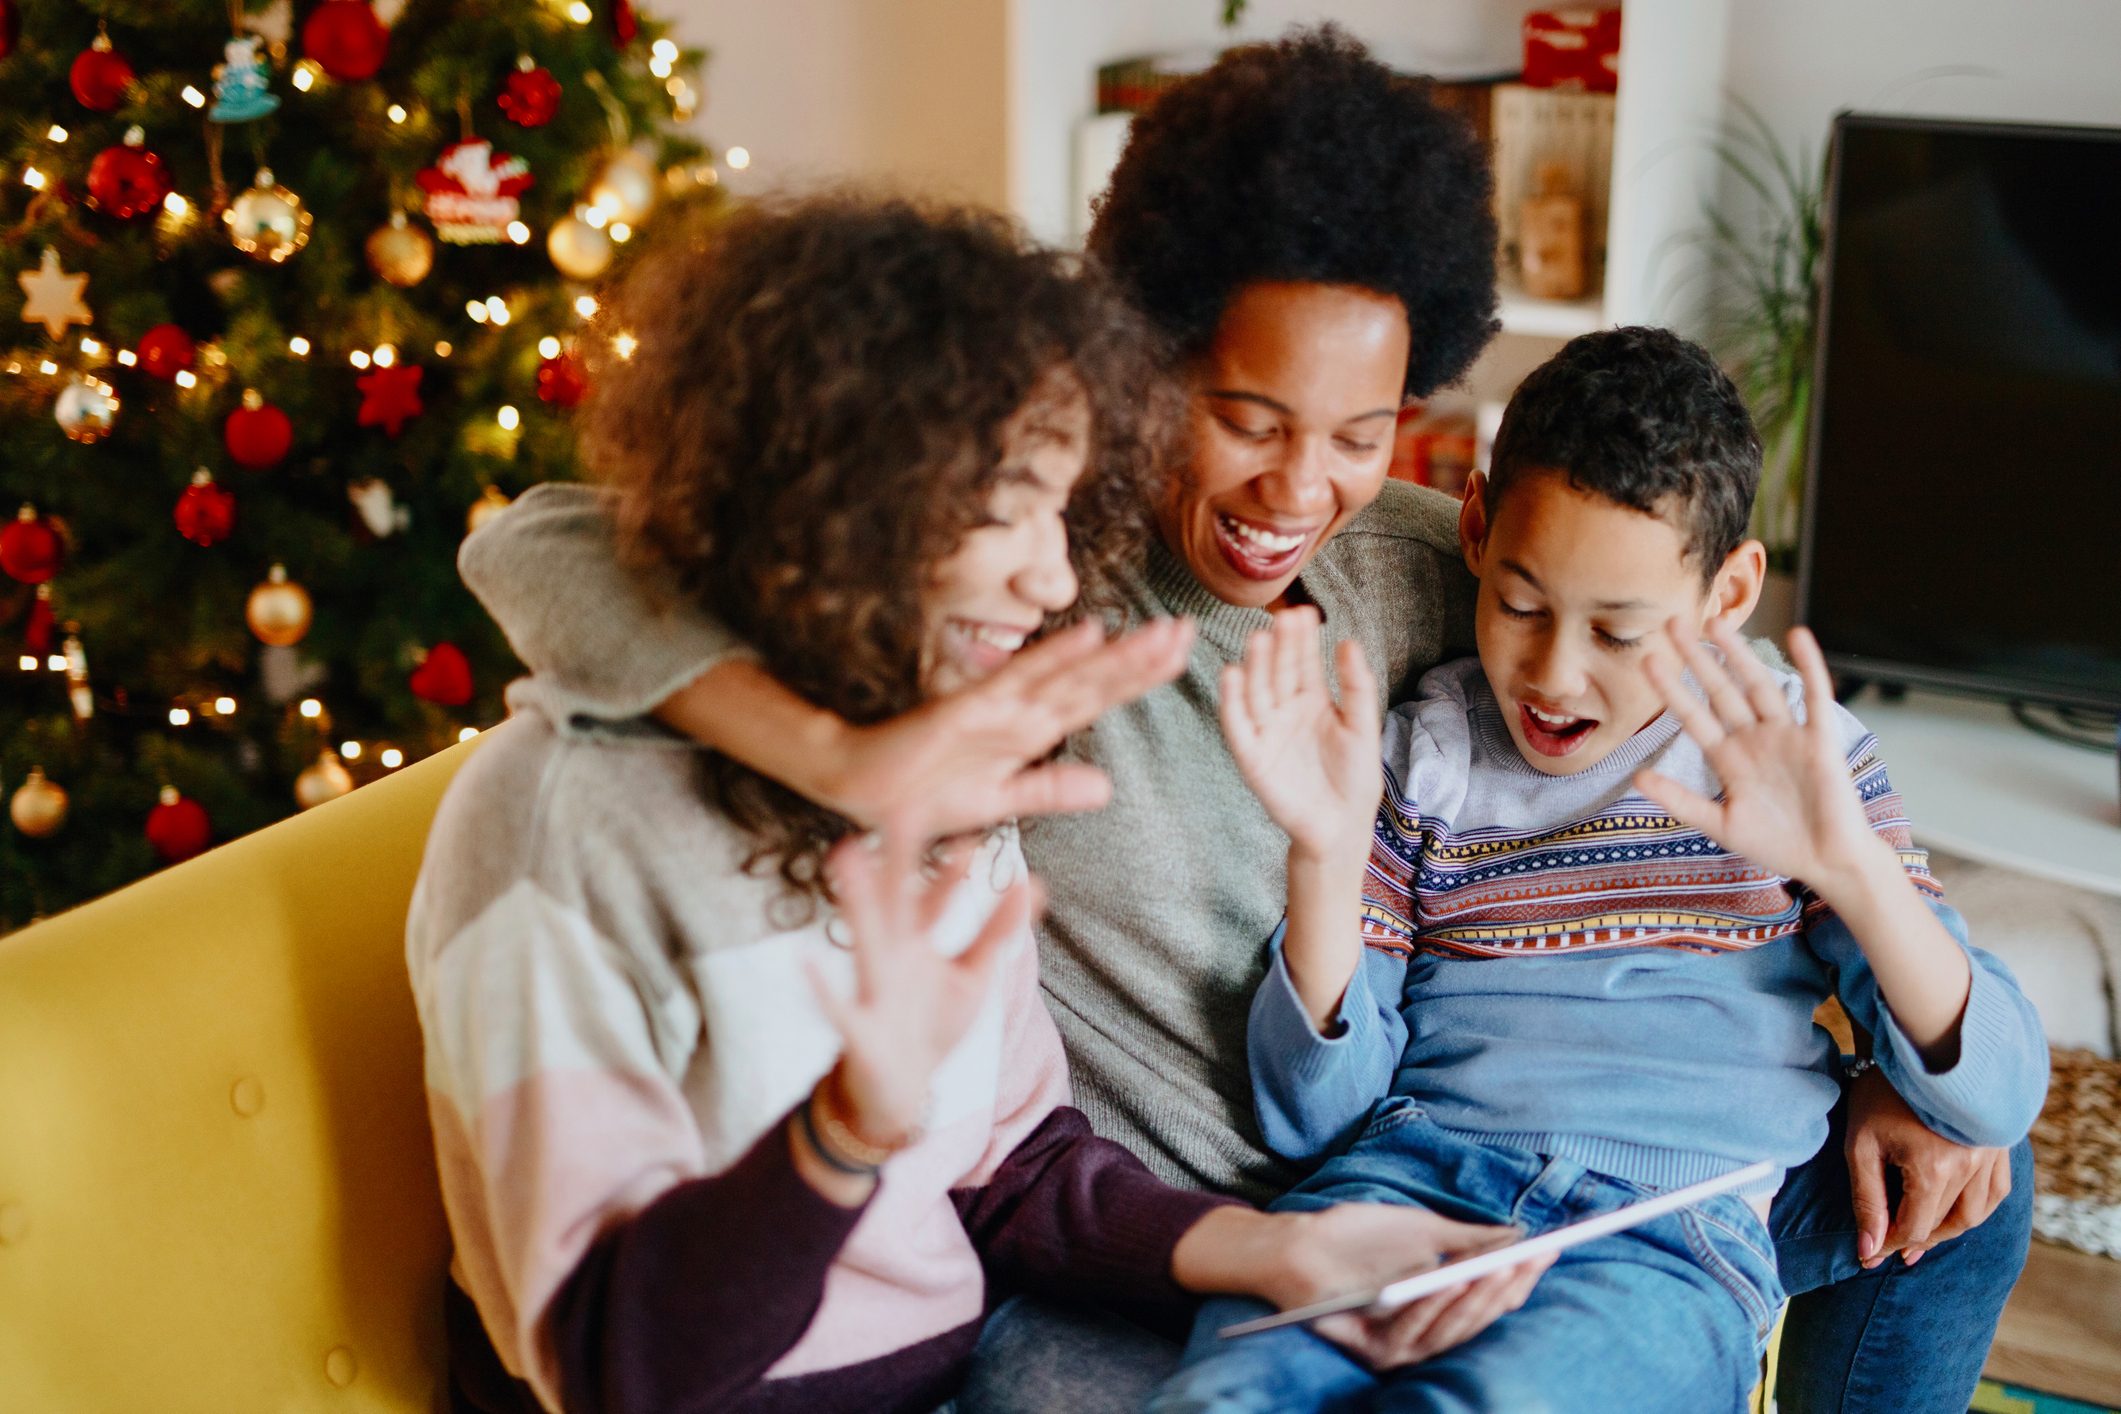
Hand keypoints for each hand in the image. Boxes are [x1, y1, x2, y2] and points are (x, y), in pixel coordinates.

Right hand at [807, 815, 1031, 1142]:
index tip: (974, 835)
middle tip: (900, 810)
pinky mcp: (858, 1029)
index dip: (954, 871)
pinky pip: (838, 1006)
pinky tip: (803, 961)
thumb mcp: (972, 978)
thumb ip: (997, 934)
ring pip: (865, 937)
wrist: (900, 1091)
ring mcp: (872, 988)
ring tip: (846, 854)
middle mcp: (892, 955)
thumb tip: (1033, 884)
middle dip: (899, 862)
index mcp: (918, 943)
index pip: (936, 897)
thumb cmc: (932, 1025)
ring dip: (858, 899)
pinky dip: (821, 988)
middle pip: (897, 902)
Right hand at [826, 617, 1194, 833]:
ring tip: (1162, 631)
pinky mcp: (969, 710)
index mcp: (1031, 735)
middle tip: (1191, 630)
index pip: (1096, 701)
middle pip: (1095, 682)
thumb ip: (1049, 792)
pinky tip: (1088, 633)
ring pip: (1070, 676)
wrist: (861, 792)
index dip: (1139, 680)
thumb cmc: (923, 795)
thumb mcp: (999, 802)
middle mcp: (1022, 713)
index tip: (1182, 657)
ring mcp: (998, 708)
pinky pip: (1019, 680)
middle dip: (1143, 658)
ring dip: (1117, 654)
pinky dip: (1054, 656)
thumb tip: (1106, 788)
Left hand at [1173, 1203, 1551, 1370]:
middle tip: (1528, 1258)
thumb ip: (1469, 1239)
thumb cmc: (1358, 1238)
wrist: (1297, 1244)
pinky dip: (1430, 1307)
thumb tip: (1520, 1236)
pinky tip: (1447, 1280)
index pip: (1491, 1300)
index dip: (1521, 1278)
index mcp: (1441, 1309)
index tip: (1551, 1249)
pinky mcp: (1371, 1352)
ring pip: (1449, 1331)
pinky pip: (1409, 1334)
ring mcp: (1399, 1348)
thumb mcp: (1422, 1232)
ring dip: (1474, 1299)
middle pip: (1477, 1319)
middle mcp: (1426, 1334)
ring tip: (1498, 1266)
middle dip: (1504, 1288)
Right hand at [1218, 606, 1382, 860]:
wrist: (1342, 827)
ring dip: (1256, 666)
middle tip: (1281, 618)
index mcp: (1312, 701)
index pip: (1303, 662)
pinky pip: (1238, 725)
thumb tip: (1348, 642)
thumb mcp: (1363, 728)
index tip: (1303, 611)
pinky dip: (1232, 701)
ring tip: (1260, 639)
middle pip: (1279, 672)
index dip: (1302, 639)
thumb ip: (1356, 688)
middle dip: (1280, 646)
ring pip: (1257, 692)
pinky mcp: (1252, 756)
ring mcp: (1266, 731)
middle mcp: (1285, 711)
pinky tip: (1232, 674)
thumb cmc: (1355, 778)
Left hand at [1635, 621, 1885, 893]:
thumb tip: (1637, 778)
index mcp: (1729, 758)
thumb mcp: (1719, 824)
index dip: (1672, 689)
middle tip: (1673, 622)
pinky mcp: (1820, 740)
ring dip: (1740, 655)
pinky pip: (1815, 696)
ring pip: (1759, 686)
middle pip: (1722, 690)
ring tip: (1717, 624)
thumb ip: (1680, 800)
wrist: (1827, 863)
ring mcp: (1787, 736)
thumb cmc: (1776, 844)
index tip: (1647, 660)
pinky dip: (1809, 666)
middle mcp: (1755, 739)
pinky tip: (1798, 636)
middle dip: (1698, 658)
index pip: (1694, 715)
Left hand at [1844, 1066, 2012, 1267]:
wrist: (1916, 1045)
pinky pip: (1996, 1192)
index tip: (1868, 1254)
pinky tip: (1956, 1213)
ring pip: (1976, 1214)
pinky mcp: (2000, 1145)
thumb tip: (1869, 1249)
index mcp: (1934, 1169)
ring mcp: (1990, 1156)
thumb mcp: (1861, 1145)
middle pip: (1944, 1224)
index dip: (1889, 1244)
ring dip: (1948, 1231)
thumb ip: (1867, 1200)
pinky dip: (1977, 1209)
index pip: (1914, 1227)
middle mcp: (1970, 1167)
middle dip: (1914, 1240)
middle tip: (1890, 1250)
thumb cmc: (1880, 1092)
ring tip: (1921, 1239)